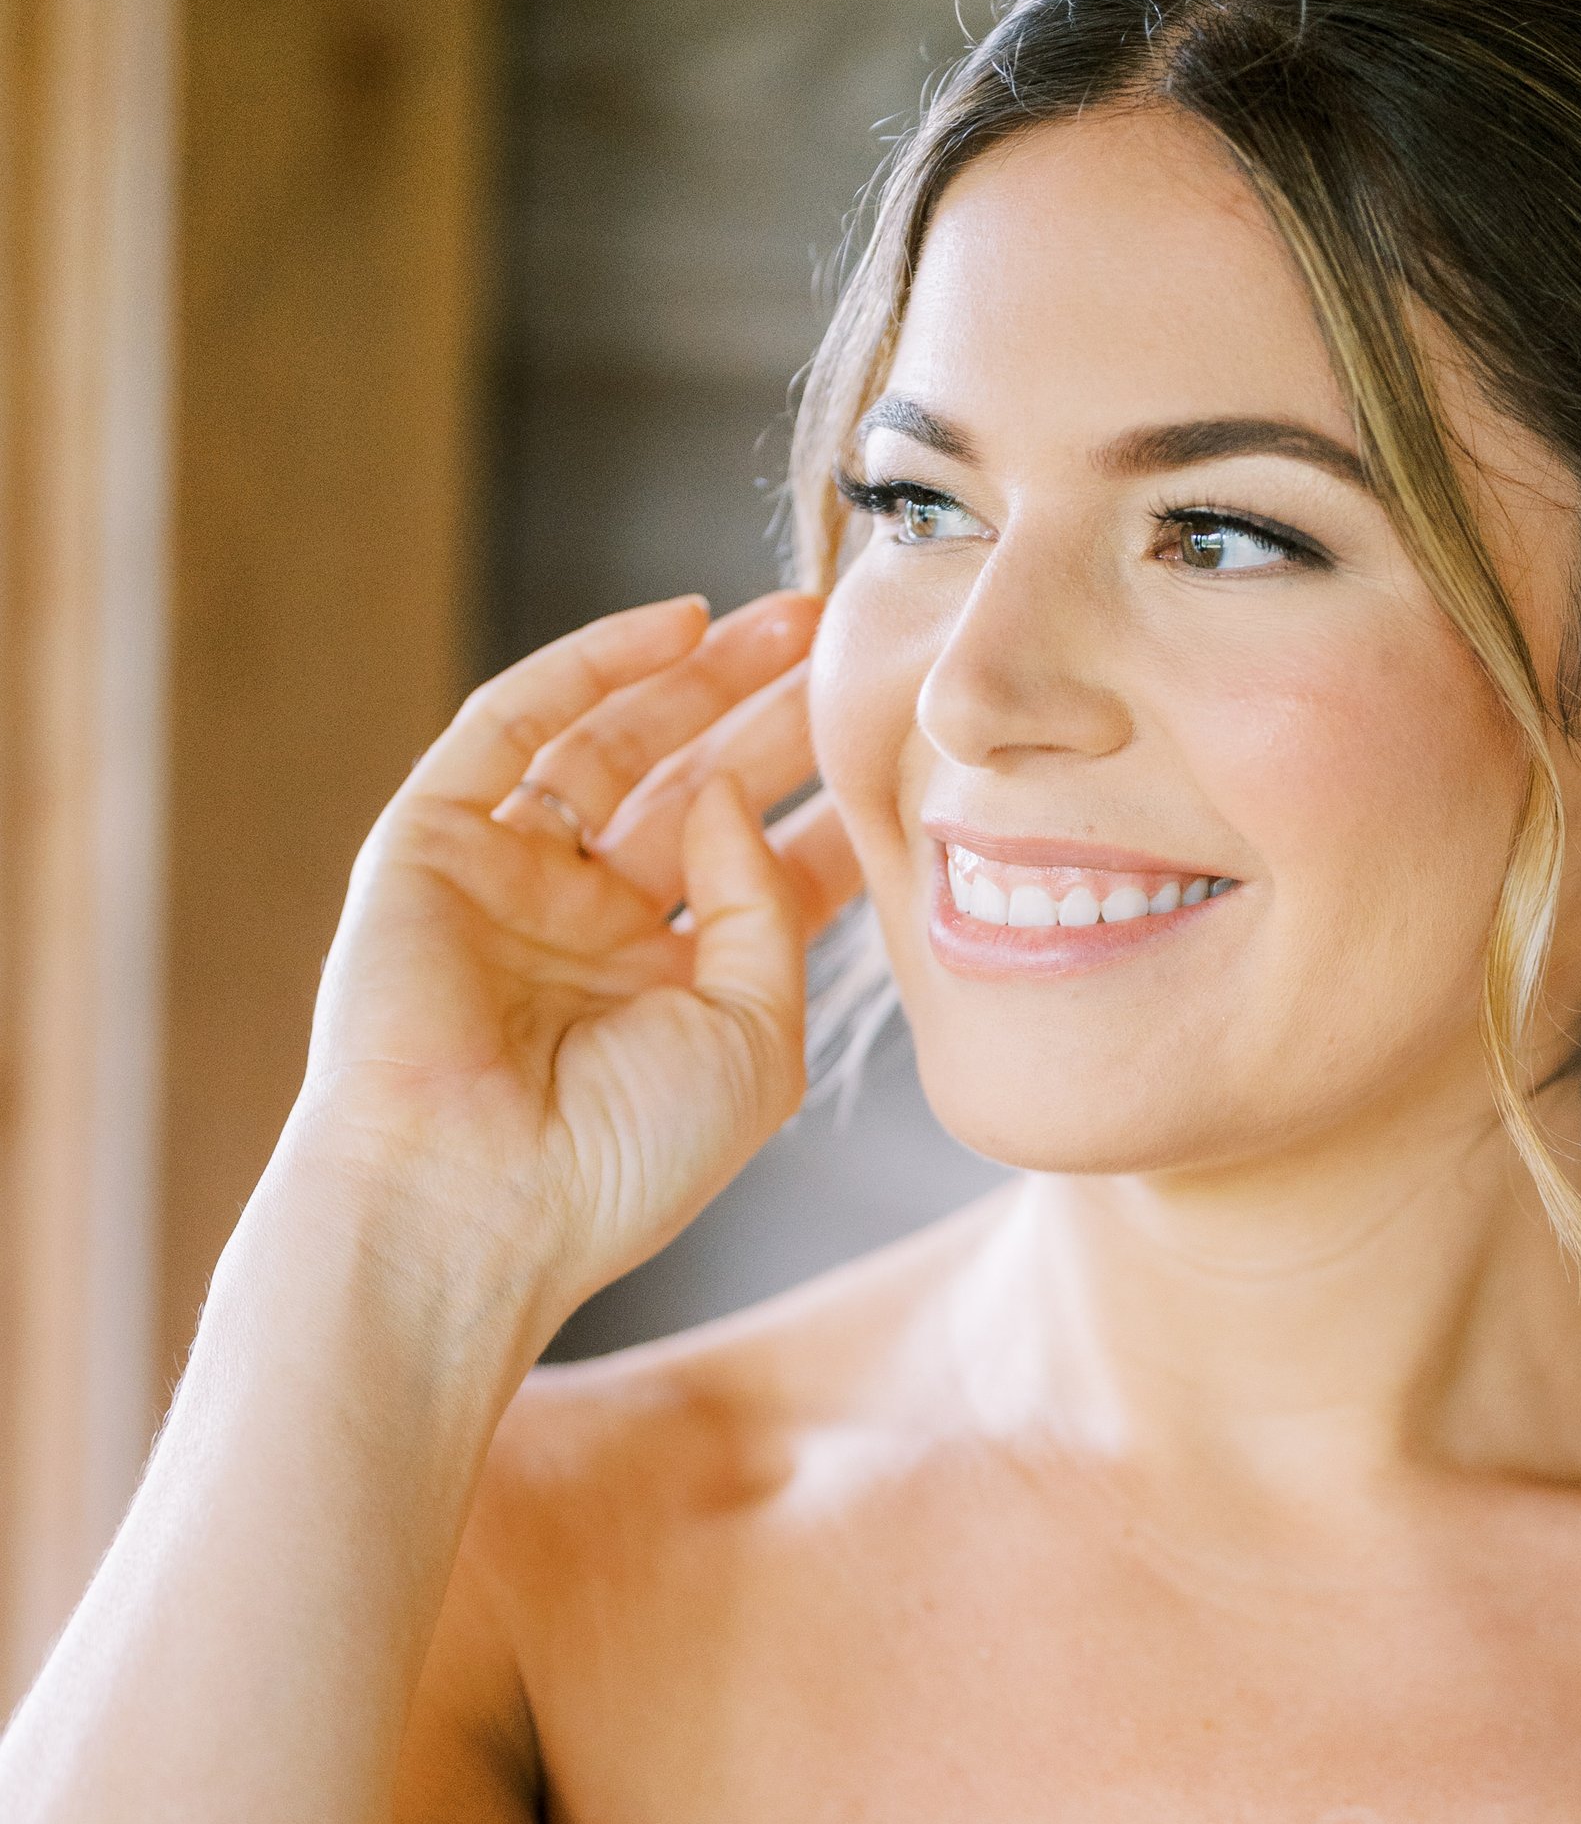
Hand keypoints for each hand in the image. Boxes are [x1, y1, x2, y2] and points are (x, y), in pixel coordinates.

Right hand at [297, 592, 860, 1327]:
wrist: (469, 1203)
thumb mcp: (752, 1039)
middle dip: (777, 720)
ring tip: (798, 620)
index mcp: (669, 994)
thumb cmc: (622, 1157)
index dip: (832, 806)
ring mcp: (508, 881)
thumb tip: (735, 798)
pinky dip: (592, 665)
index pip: (764, 875)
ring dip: (704, 677)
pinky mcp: (430, 842)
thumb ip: (766, 911)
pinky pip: (513, 725)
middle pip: (698, 792)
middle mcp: (589, 930)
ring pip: (617, 744)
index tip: (907, 744)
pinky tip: (679, 621)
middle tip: (856, 648)